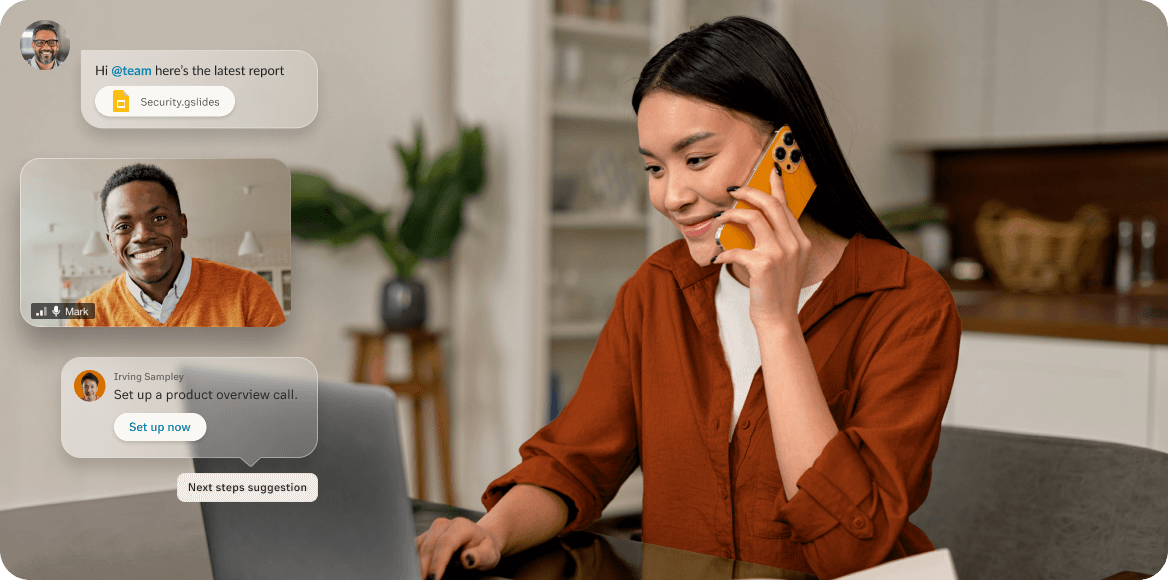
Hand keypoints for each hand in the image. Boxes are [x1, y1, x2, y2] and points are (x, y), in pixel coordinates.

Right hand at [416, 516, 502, 579]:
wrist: (480, 539)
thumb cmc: (485, 548)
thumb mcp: (490, 554)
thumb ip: (480, 556)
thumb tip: (467, 559)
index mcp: (461, 526)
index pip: (446, 543)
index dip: (438, 562)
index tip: (434, 578)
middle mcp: (444, 524)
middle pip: (429, 546)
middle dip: (424, 567)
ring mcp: (433, 529)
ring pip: (419, 547)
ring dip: (417, 565)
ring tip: (419, 577)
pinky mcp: (426, 536)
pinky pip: (415, 548)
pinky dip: (414, 560)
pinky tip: (416, 571)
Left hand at [713, 163, 810, 328]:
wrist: (778, 320)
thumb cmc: (776, 292)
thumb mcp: (785, 263)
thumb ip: (777, 241)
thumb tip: (753, 220)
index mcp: (801, 241)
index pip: (787, 206)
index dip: (776, 187)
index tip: (769, 172)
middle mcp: (795, 244)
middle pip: (771, 205)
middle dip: (750, 192)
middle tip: (733, 190)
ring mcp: (780, 254)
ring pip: (753, 219)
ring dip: (731, 216)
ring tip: (720, 220)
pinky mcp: (763, 265)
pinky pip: (736, 248)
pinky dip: (723, 251)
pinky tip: (717, 257)